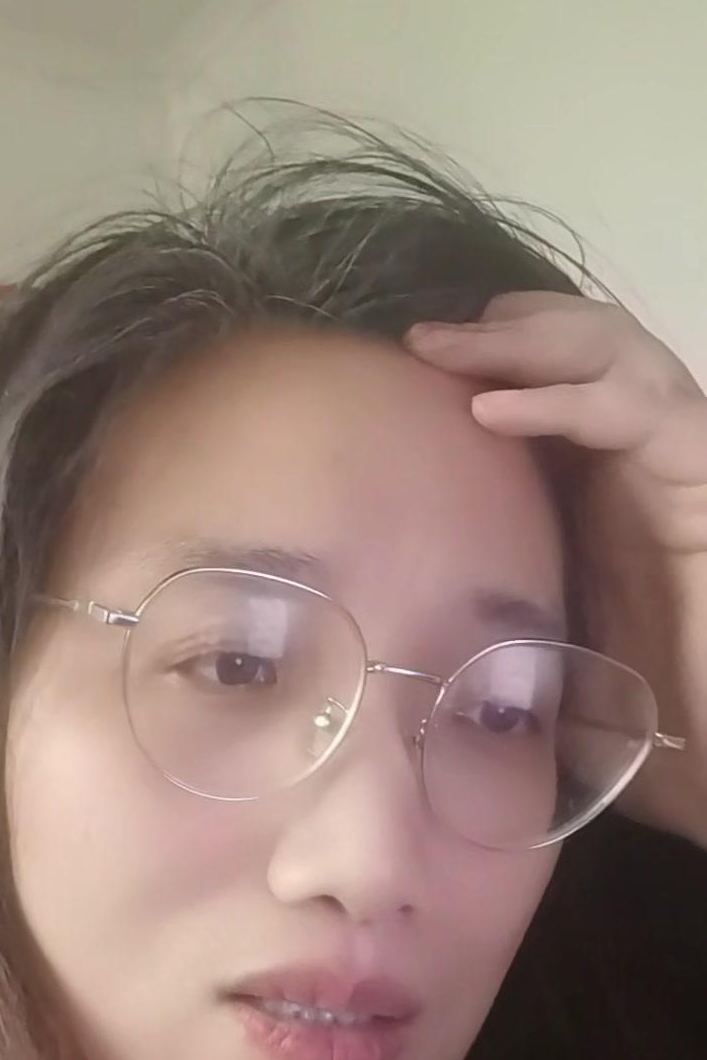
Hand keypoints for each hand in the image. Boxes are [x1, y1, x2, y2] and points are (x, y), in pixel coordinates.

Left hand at [406, 295, 706, 845]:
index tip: (401, 371)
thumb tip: (384, 656)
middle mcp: (641, 465)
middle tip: (421, 339)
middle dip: (499, 331)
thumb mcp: (537, 663)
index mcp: (603, 493)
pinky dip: (564, 398)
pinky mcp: (701, 478)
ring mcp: (677, 464)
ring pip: (612, 352)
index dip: (484, 361)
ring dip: (526, 340)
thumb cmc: (646, 728)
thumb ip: (484, 635)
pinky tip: (493, 409)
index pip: (547, 386)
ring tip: (448, 350)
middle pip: (578, 349)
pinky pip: (636, 409)